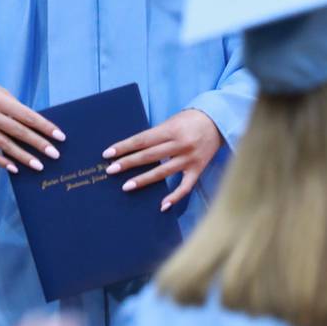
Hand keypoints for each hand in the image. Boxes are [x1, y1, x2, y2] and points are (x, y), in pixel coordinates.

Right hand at [0, 74, 64, 172]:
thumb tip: (32, 124)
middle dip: (39, 144)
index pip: (28, 116)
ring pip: (5, 146)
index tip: (60, 136)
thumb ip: (14, 107)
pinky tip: (15, 169)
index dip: (45, 127)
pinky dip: (2, 161)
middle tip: (55, 154)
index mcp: (0, 101)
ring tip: (39, 166)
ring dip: (23, 157)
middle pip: (19, 132)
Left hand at [103, 109, 221, 210]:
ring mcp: (189, 158)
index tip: (108, 154)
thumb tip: (134, 150)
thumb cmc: (190, 119)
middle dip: (128, 163)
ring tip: (126, 186)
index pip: (142, 140)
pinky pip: (185, 186)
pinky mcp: (198, 169)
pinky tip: (162, 206)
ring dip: (143, 180)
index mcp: (171, 130)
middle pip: (149, 156)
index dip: (124, 147)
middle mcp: (179, 144)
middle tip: (110, 170)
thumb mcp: (171, 122)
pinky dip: (174, 197)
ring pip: (163, 172)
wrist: (218, 120)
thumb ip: (156, 135)